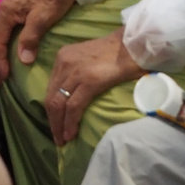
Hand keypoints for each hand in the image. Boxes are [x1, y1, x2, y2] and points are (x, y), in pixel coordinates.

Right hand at [0, 0, 76, 82]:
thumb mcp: (44, 17)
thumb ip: (31, 37)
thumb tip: (22, 61)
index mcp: (6, 12)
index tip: (4, 79)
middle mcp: (2, 12)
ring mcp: (6, 12)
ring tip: (1, 74)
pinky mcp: (13, 14)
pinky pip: (0, 35)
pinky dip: (0, 49)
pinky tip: (6, 59)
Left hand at [45, 29, 142, 143]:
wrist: (133, 43)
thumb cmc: (115, 52)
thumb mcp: (86, 58)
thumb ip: (75, 72)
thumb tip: (71, 96)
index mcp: (63, 56)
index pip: (50, 88)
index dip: (51, 110)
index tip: (55, 124)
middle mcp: (64, 63)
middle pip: (51, 98)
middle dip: (52, 121)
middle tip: (58, 138)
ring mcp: (75, 71)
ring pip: (58, 104)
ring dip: (59, 125)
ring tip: (63, 140)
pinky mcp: (89, 80)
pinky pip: (73, 106)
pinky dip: (70, 123)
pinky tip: (71, 134)